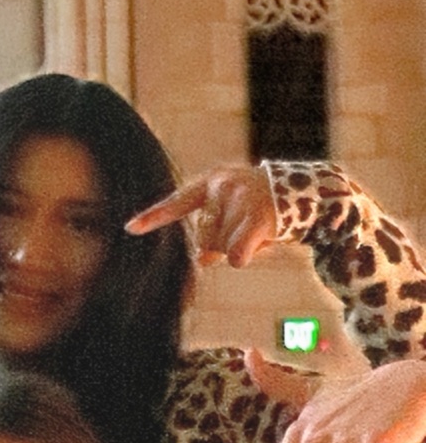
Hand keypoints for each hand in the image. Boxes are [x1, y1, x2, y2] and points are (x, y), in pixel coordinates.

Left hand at [126, 163, 279, 266]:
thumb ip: (210, 233)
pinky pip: (236, 253)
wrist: (312, 190)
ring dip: (242, 246)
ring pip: (222, 248)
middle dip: (224, 242)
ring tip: (264, 227)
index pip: (177, 203)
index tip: (129, 228)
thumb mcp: (232, 210)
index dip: (153, 217)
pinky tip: (250, 253)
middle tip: (250, 225)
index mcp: (212, 182)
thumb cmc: (264, 204)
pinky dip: (242, 257)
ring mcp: (241, 200)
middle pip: (204, 239)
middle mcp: (223, 187)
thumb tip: (202, 260)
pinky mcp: (258, 218)